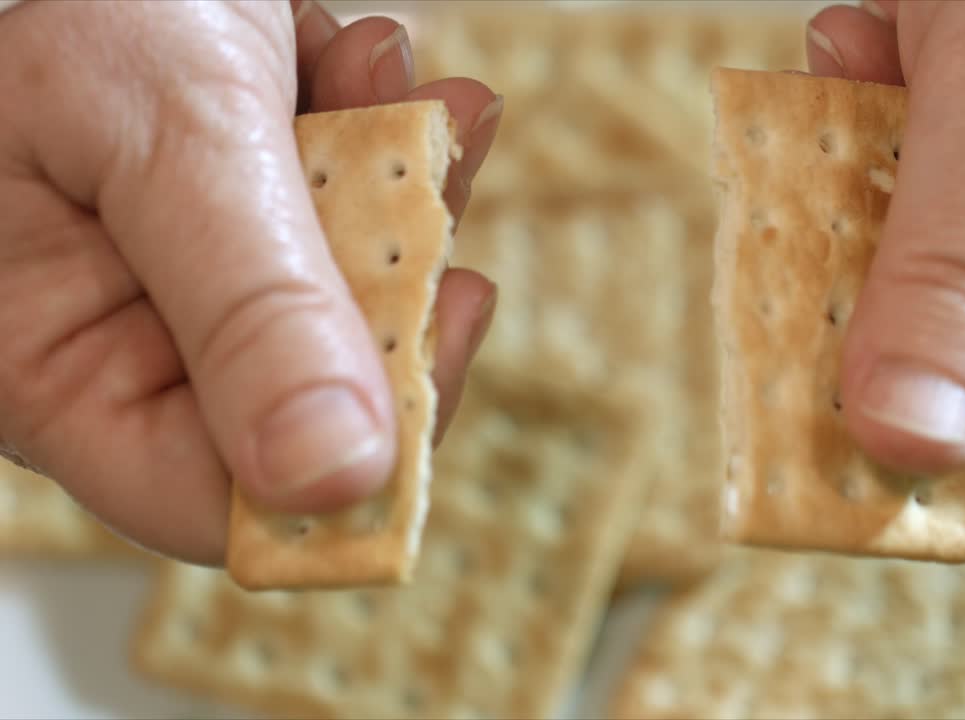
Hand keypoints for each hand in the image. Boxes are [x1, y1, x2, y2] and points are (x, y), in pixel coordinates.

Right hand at [0, 0, 501, 563]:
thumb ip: (248, 305)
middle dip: (392, 277)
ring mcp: (192, 281)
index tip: (442, 329)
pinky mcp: (243, 219)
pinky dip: (375, 137)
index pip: (220, 499)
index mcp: (57, 367)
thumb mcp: (161, 137)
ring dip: (395, 184)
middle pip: (314, 395)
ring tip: (386, 76)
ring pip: (346, 295)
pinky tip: (370, 66)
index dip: (351, 454)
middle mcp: (124, 342)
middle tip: (432, 177)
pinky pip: (340, 215)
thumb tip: (338, 476)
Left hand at [810, 1, 964, 553]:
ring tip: (882, 62)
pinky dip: (904, 134)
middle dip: (865, 280)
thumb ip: (963, 277)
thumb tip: (903, 446)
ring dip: (877, 184)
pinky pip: (953, 208)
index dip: (884, 473)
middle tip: (831, 167)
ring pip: (934, 283)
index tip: (773, 404)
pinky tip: (903, 47)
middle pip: (951, 381)